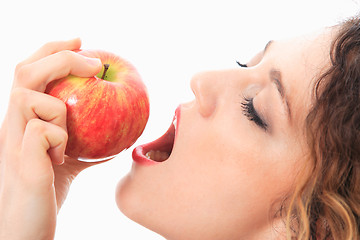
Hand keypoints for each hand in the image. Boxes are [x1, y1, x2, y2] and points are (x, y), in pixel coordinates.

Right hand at [0, 39, 104, 239]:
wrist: (27, 225)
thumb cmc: (48, 189)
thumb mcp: (72, 158)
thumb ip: (87, 141)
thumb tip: (120, 135)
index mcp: (24, 119)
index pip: (31, 71)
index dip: (53, 49)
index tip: (81, 40)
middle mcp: (13, 124)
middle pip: (25, 72)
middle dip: (60, 57)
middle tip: (93, 61)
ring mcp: (13, 140)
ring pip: (29, 96)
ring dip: (59, 107)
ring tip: (69, 136)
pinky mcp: (21, 160)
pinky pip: (41, 130)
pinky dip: (60, 137)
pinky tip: (62, 159)